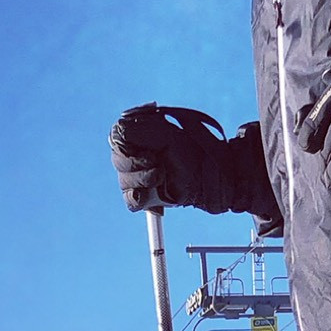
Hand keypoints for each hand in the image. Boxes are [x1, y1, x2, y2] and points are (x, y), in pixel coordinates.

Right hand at [109, 104, 236, 213]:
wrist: (213, 175)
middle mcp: (138, 157)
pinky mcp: (148, 199)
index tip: (147, 145)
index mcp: (140, 137)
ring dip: (142, 178)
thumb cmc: (194, 151)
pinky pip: (131, 202)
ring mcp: (141, 178)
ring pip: (124, 181)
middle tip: (157, 161)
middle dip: (136, 161)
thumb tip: (118, 131)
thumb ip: (138, 128)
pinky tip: (147, 195)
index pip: (117, 137)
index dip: (128, 142)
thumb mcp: (165, 133)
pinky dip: (137, 199)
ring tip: (162, 176)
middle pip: (118, 160)